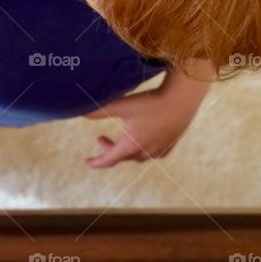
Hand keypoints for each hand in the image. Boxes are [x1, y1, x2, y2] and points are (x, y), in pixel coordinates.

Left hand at [83, 67, 210, 167]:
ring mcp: (159, 149)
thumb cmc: (151, 101)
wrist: (182, 99)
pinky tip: (145, 143)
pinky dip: (145, 151)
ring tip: (122, 140)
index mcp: (130, 145)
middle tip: (100, 138)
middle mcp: (145, 151)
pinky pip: (155, 154)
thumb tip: (79, 111)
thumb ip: (99, 110)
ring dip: (126, 151)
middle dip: (109, 150)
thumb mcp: (122, 105)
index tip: (86, 162)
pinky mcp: (171, 144)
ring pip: (138, 157)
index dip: (96, 162)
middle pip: (122, 157)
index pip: (108, 160)